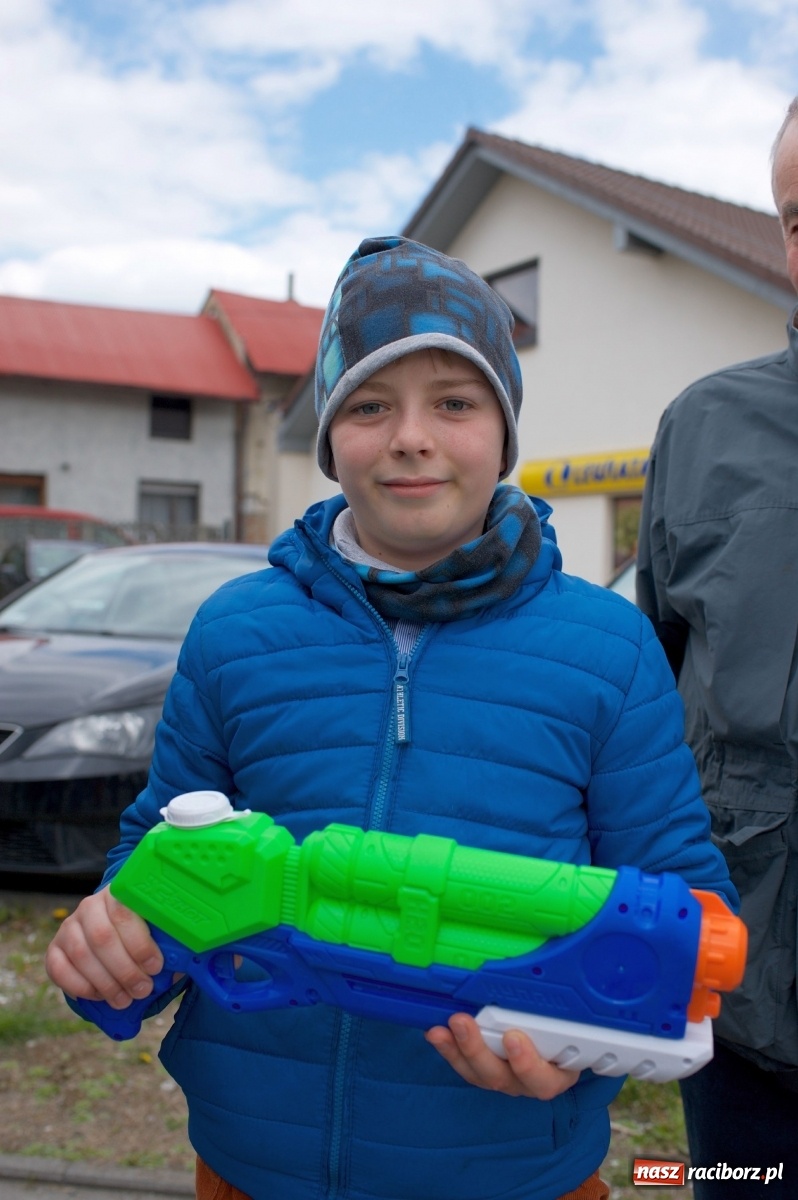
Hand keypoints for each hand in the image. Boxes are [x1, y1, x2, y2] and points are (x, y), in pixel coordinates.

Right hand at [44, 887, 163, 1009]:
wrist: (116, 933)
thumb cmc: (144, 933)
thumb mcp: (159, 929)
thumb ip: (168, 939)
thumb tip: (183, 959)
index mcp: (119, 893)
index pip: (125, 913)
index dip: (140, 943)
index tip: (156, 967)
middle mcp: (90, 905)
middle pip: (102, 937)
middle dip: (125, 970)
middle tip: (142, 990)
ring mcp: (69, 926)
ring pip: (82, 955)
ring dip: (106, 983)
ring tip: (125, 999)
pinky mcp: (54, 948)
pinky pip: (59, 969)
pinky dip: (81, 987)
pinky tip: (100, 996)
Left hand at [424, 1013, 578, 1098]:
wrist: (561, 1040)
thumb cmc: (568, 1028)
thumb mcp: (574, 1021)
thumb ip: (567, 1006)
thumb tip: (573, 967)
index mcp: (557, 1073)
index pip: (545, 1079)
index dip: (527, 1063)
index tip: (513, 1038)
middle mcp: (528, 1082)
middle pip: (503, 1077)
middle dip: (478, 1050)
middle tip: (462, 1022)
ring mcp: (505, 1079)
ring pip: (479, 1074)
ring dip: (457, 1050)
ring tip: (441, 1029)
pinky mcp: (483, 1072)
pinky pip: (464, 1067)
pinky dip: (448, 1050)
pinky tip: (435, 1033)